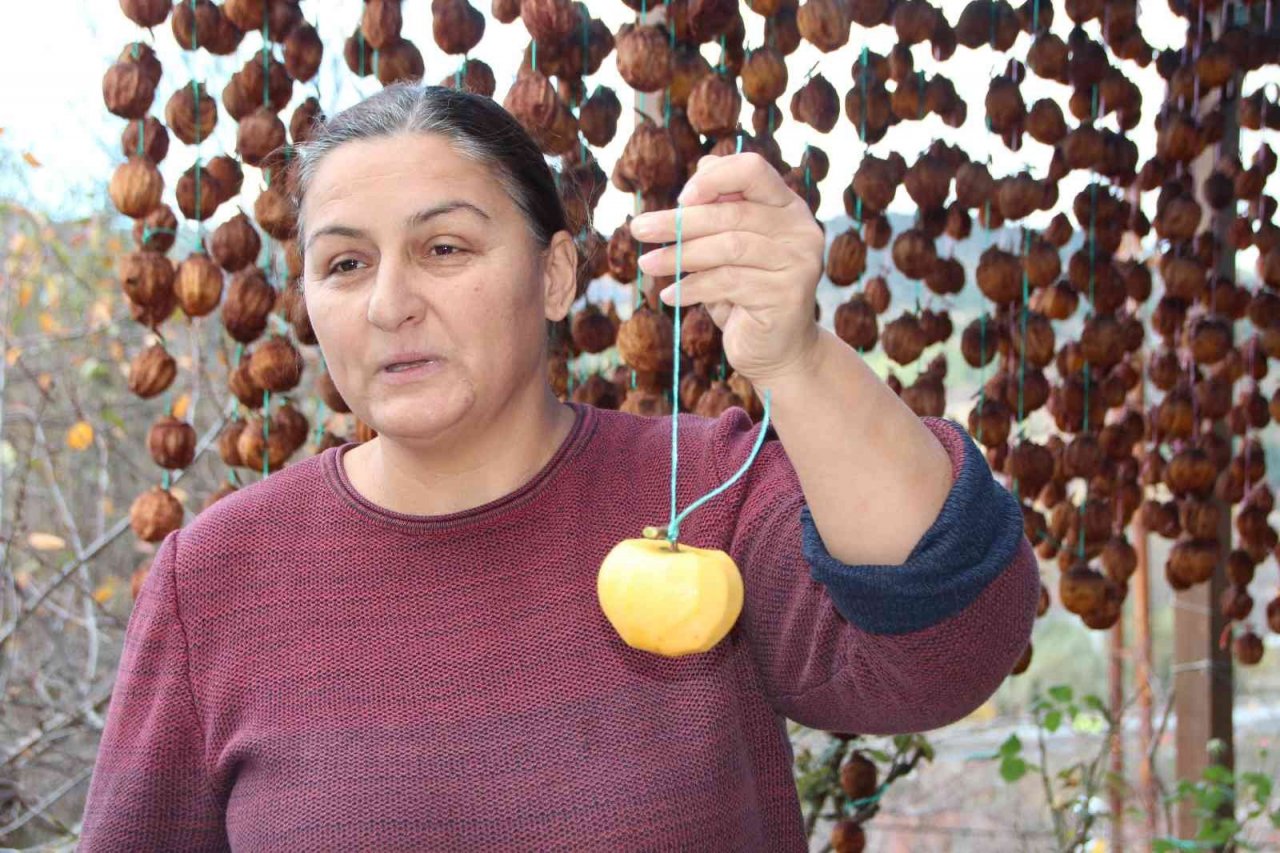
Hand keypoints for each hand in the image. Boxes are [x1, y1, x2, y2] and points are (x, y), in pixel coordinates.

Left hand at [627, 152, 825, 386]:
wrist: (777, 352)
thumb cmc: (746, 294)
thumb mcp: (730, 248)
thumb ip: (722, 209)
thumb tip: (702, 164)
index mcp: (787, 207)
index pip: (753, 170)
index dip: (714, 177)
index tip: (679, 197)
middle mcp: (800, 230)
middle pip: (732, 213)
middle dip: (679, 221)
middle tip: (639, 229)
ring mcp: (799, 262)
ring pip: (729, 247)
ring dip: (680, 255)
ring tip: (647, 264)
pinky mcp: (788, 295)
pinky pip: (730, 283)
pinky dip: (693, 288)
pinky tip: (670, 296)